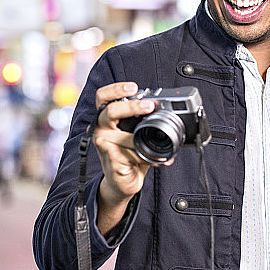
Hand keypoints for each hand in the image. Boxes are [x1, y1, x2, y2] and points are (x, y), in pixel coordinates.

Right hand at [93, 82, 170, 234]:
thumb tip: (167, 111)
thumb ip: (145, 121)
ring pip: (127, 136)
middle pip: (110, 111)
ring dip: (145, 139)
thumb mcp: (137, 133)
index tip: (133, 87)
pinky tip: (157, 159)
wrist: (123, 181)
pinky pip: (134, 154)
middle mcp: (101, 129)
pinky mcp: (111, 160)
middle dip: (132, 106)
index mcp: (106, 118)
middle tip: (149, 106)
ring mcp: (104, 145)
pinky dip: (150, 157)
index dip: (116, 89)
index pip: (103, 97)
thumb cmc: (129, 154)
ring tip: (158, 142)